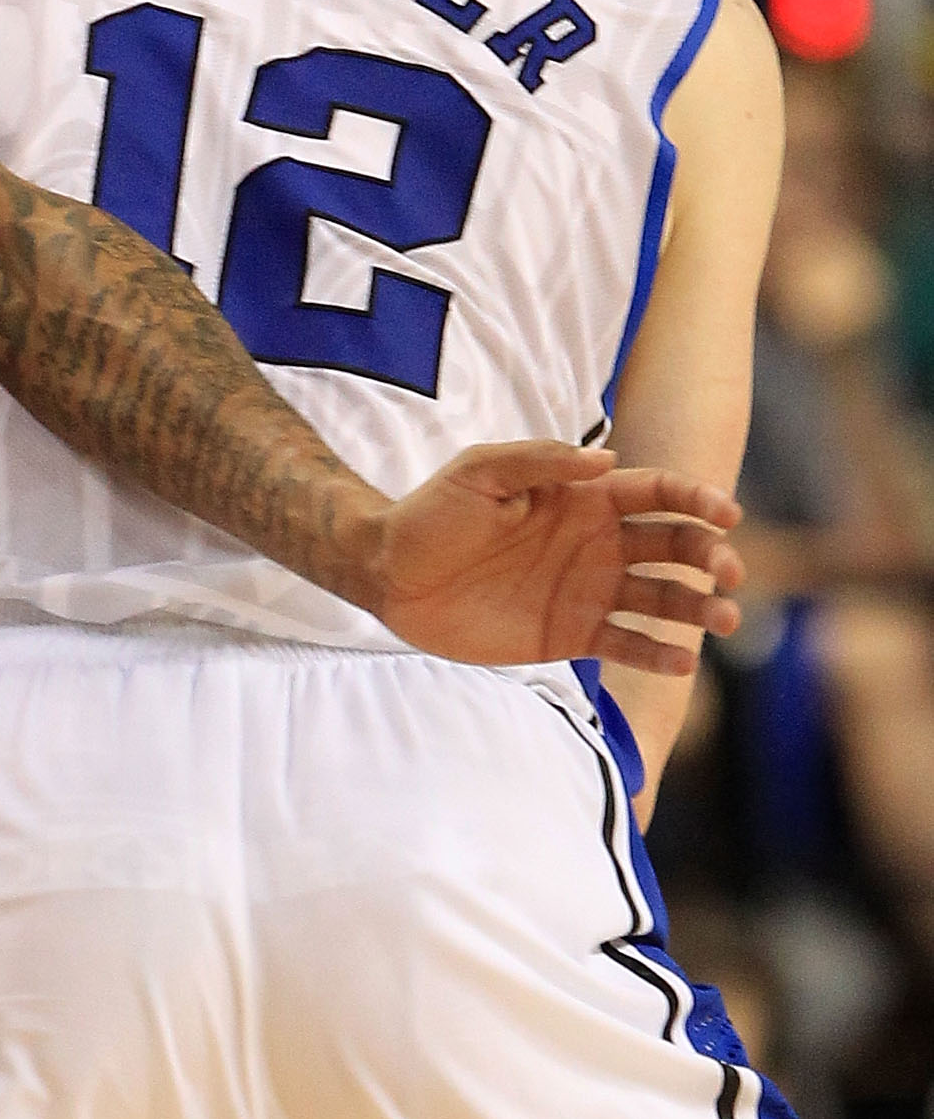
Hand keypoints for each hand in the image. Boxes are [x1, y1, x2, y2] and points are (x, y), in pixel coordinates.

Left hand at [368, 440, 744, 672]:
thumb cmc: (431, 513)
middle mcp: (599, 544)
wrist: (388, 574)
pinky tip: (680, 660)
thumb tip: (605, 458)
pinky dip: (658, 654)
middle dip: (712, 557)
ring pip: (664, 599)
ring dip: (700, 609)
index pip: (658, 493)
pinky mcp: (572, 634)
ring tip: (724, 621)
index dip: (697, 499)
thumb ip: (540, 461)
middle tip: (729, 574)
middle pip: (676, 547)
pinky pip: (628, 645)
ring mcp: (590, 591)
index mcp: (584, 499)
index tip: (727, 514)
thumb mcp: (478, 472)